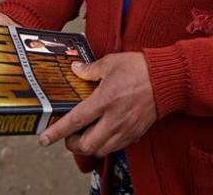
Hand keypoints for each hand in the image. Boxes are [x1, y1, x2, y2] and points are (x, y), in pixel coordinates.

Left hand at [38, 52, 156, 157]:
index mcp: (105, 100)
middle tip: (69, 135)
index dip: (57, 132)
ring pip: (101, 150)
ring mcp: (126, 128)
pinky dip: (106, 144)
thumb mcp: (111, 62)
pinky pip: (116, 147)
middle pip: (87, 145)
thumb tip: (75, 69)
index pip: (75, 121)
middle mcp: (114, 119)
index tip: (44, 139)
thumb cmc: (141, 69)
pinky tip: (104, 132)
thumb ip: (90, 69)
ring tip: (86, 135)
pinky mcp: (135, 133)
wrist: (167, 79)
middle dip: (73, 144)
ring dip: (89, 146)